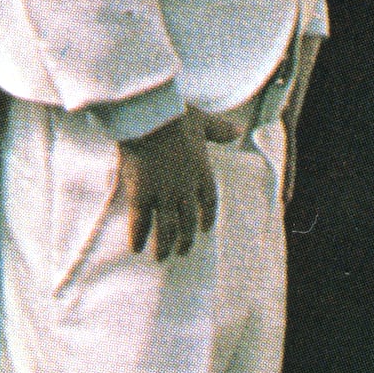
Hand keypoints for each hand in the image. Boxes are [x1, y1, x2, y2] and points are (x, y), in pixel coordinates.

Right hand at [109, 113, 216, 260]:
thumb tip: (237, 130)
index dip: (207, 216)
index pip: (209, 201)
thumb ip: (219, 131)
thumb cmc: (176, 115)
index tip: (206, 229)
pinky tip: (136, 248)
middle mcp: (186, 188)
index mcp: (202, 171)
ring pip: (167, 227)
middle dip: (186, 238)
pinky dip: (139, 237)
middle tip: (183, 251)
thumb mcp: (204, 122)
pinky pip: (141, 222)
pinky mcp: (142, 195)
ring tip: (162, 257)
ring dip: (165, 244)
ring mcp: (164, 194)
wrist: (151, 117)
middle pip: (189, 220)